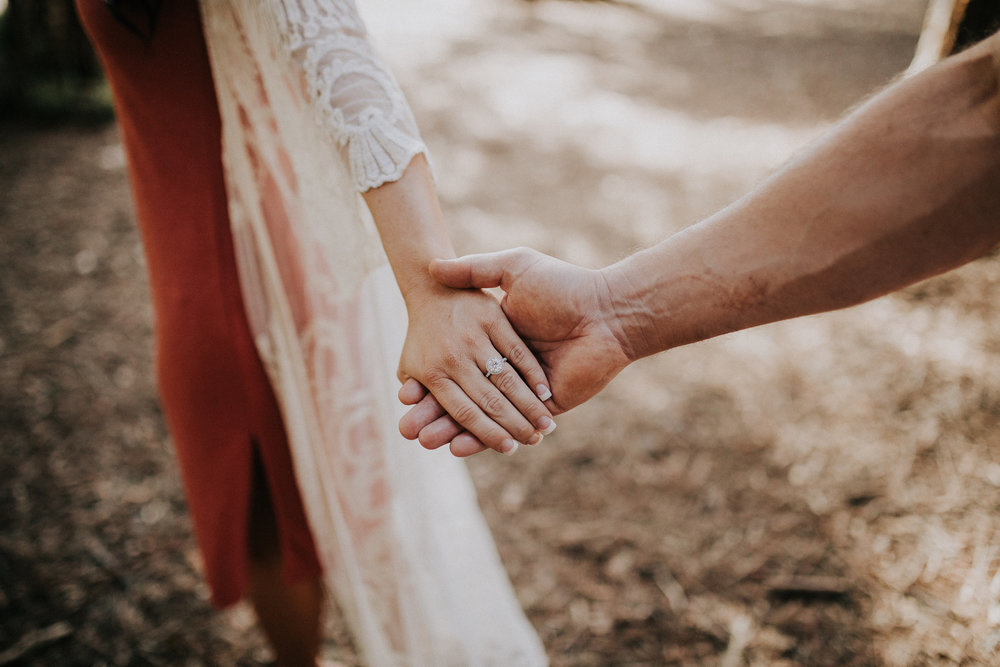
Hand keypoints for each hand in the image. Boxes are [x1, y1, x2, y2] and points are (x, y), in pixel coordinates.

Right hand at [399, 247, 631, 454]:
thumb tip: (434, 267)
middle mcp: (507, 368)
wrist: (606, 311)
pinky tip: (455, 447)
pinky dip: (482, 440)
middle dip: (432, 415)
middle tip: (405, 429)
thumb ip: (475, 269)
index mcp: (496, 340)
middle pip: (462, 398)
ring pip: (481, 418)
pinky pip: (510, 428)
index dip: (428, 382)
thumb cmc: (562, 286)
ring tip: (423, 442)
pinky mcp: (546, 409)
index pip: (455, 368)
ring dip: (451, 431)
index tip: (404, 395)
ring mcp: (526, 392)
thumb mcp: (513, 268)